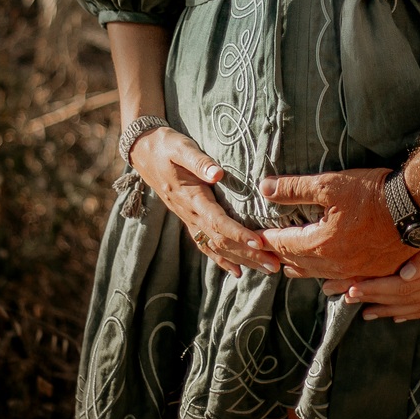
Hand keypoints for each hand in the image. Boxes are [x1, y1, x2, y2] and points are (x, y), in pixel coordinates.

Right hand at [132, 128, 278, 276]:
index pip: (218, 221)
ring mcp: (189, 220)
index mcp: (191, 197)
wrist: (144, 152)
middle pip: (222, 241)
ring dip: (242, 260)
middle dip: (249, 254)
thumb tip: (218, 173)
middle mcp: (190, 214)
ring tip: (268, 269)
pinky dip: (223, 260)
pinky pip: (207, 245)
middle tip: (275, 264)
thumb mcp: (181, 148)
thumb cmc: (166, 146)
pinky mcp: (190, 220)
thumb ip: (199, 161)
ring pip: (217, 247)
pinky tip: (238, 271)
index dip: (239, 234)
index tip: (259, 243)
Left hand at [256, 168, 407, 279]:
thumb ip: (294, 189)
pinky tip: (329, 279)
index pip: (284, 244)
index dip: (267, 239)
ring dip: (302, 269)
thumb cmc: (372, 192)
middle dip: (280, 256)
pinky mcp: (373, 271)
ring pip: (320, 275)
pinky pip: (344, 280)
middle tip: (266, 254)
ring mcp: (355, 270)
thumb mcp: (330, 184)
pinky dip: (329, 277)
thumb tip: (264, 188)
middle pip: (299, 263)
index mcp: (321, 243)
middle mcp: (335, 264)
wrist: (415, 206)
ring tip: (290, 269)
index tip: (254, 238)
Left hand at [323, 198, 419, 321]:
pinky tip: (401, 316)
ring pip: (415, 308)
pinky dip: (412, 314)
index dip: (374, 289)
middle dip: (373, 300)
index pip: (399, 287)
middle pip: (403, 300)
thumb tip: (405, 275)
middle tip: (345, 299)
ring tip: (366, 312)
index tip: (350, 288)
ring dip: (389, 311)